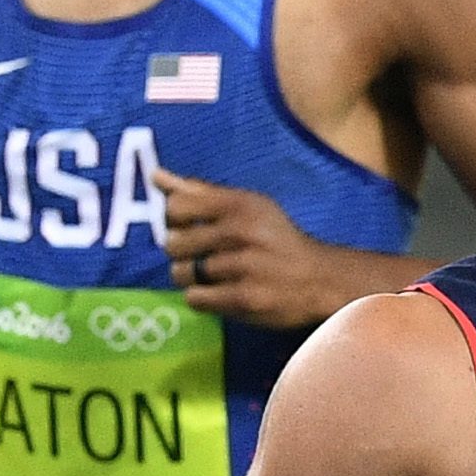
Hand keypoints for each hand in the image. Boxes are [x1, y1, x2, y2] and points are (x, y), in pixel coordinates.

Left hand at [156, 168, 339, 328]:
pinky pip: (195, 299)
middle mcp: (241, 232)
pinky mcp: (244, 299)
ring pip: (181, 273)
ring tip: (212, 276)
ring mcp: (243, 267)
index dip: (174, 220)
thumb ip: (201, 192)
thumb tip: (156, 176)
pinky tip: (220, 293)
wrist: (319, 279)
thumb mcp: (247, 206)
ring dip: (190, 277)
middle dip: (181, 252)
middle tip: (202, 255)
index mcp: (240, 204)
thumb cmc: (276, 239)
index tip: (187, 226)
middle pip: (173, 243)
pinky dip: (201, 298)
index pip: (176, 207)